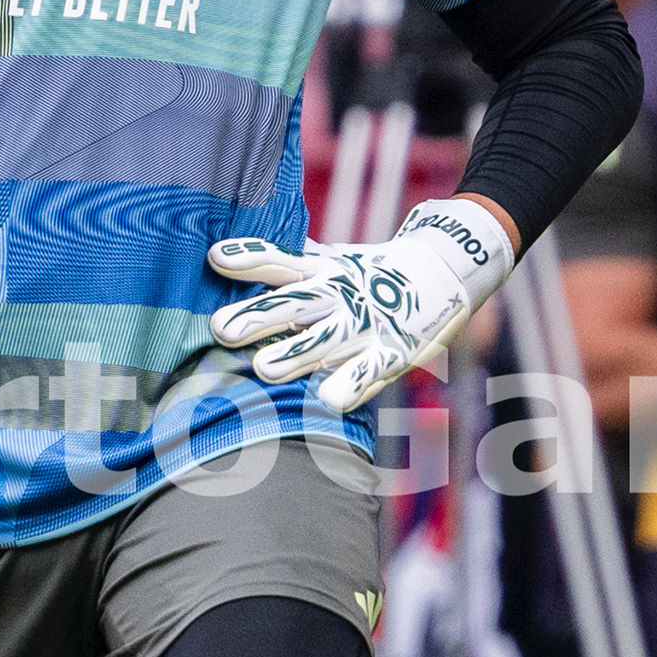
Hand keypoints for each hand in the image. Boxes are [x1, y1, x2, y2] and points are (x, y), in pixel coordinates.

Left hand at [207, 197, 518, 414]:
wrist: (443, 270)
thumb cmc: (366, 274)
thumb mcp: (325, 261)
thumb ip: (275, 264)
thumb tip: (213, 257)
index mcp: (322, 271)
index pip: (280, 263)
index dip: (249, 259)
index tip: (216, 258)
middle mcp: (339, 295)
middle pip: (294, 304)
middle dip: (258, 317)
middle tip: (221, 329)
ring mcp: (365, 324)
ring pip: (326, 340)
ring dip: (295, 354)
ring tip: (262, 369)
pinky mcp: (393, 351)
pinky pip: (371, 370)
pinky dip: (352, 383)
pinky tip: (329, 399)